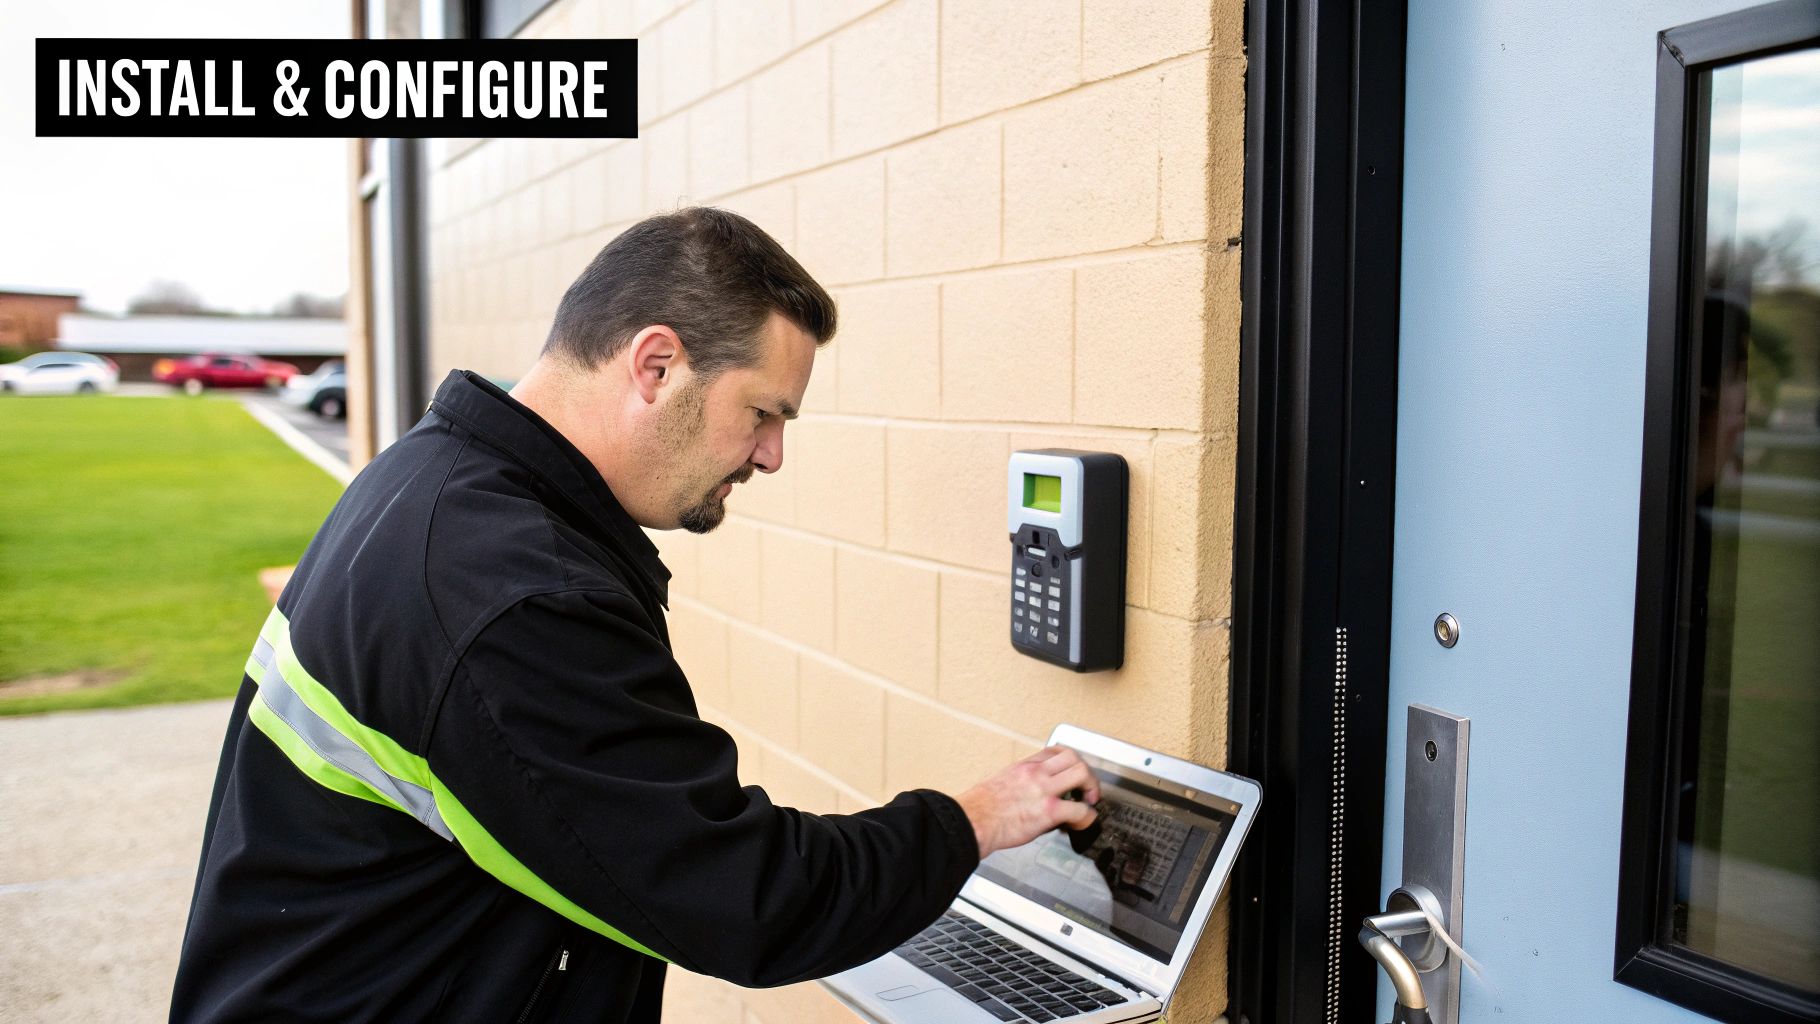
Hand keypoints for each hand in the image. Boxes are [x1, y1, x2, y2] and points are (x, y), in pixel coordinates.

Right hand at [953, 745, 1100, 858]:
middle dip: (1086, 773)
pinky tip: (1082, 823)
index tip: (1071, 773)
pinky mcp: (1048, 811)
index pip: (1054, 752)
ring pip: (1081, 774)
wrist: (971, 822)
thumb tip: (1025, 794)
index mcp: (1023, 767)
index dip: (1069, 762)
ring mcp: (1043, 790)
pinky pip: (1080, 810)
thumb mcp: (998, 783)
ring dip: (1091, 788)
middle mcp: (1035, 773)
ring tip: (1088, 802)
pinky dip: (1087, 817)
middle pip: (1074, 757)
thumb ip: (1017, 783)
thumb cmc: (978, 809)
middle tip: (1086, 789)